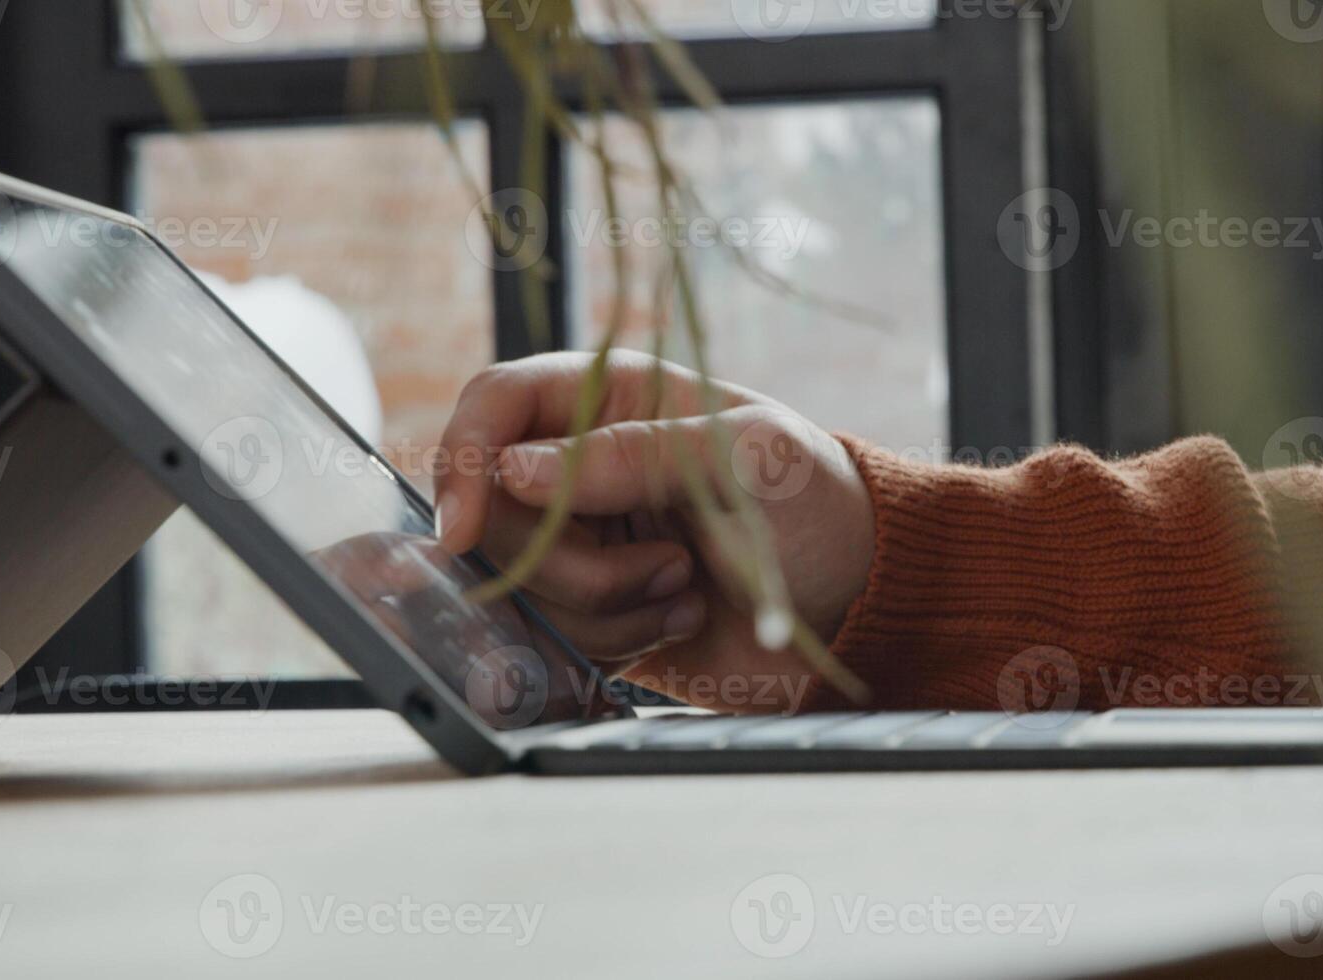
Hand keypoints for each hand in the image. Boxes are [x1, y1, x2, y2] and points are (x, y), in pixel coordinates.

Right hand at [433, 350, 875, 712]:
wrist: (861, 604)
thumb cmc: (819, 505)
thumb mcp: (741, 461)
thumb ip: (630, 457)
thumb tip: (513, 470)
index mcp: (612, 397)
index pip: (497, 403)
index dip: (464, 457)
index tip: (461, 529)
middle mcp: (582, 466)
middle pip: (493, 510)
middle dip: (568, 558)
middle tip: (668, 563)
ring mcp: (585, 539)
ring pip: (522, 582)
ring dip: (605, 603)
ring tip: (687, 585)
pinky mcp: (594, 609)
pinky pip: (556, 633)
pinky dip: (615, 639)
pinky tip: (679, 615)